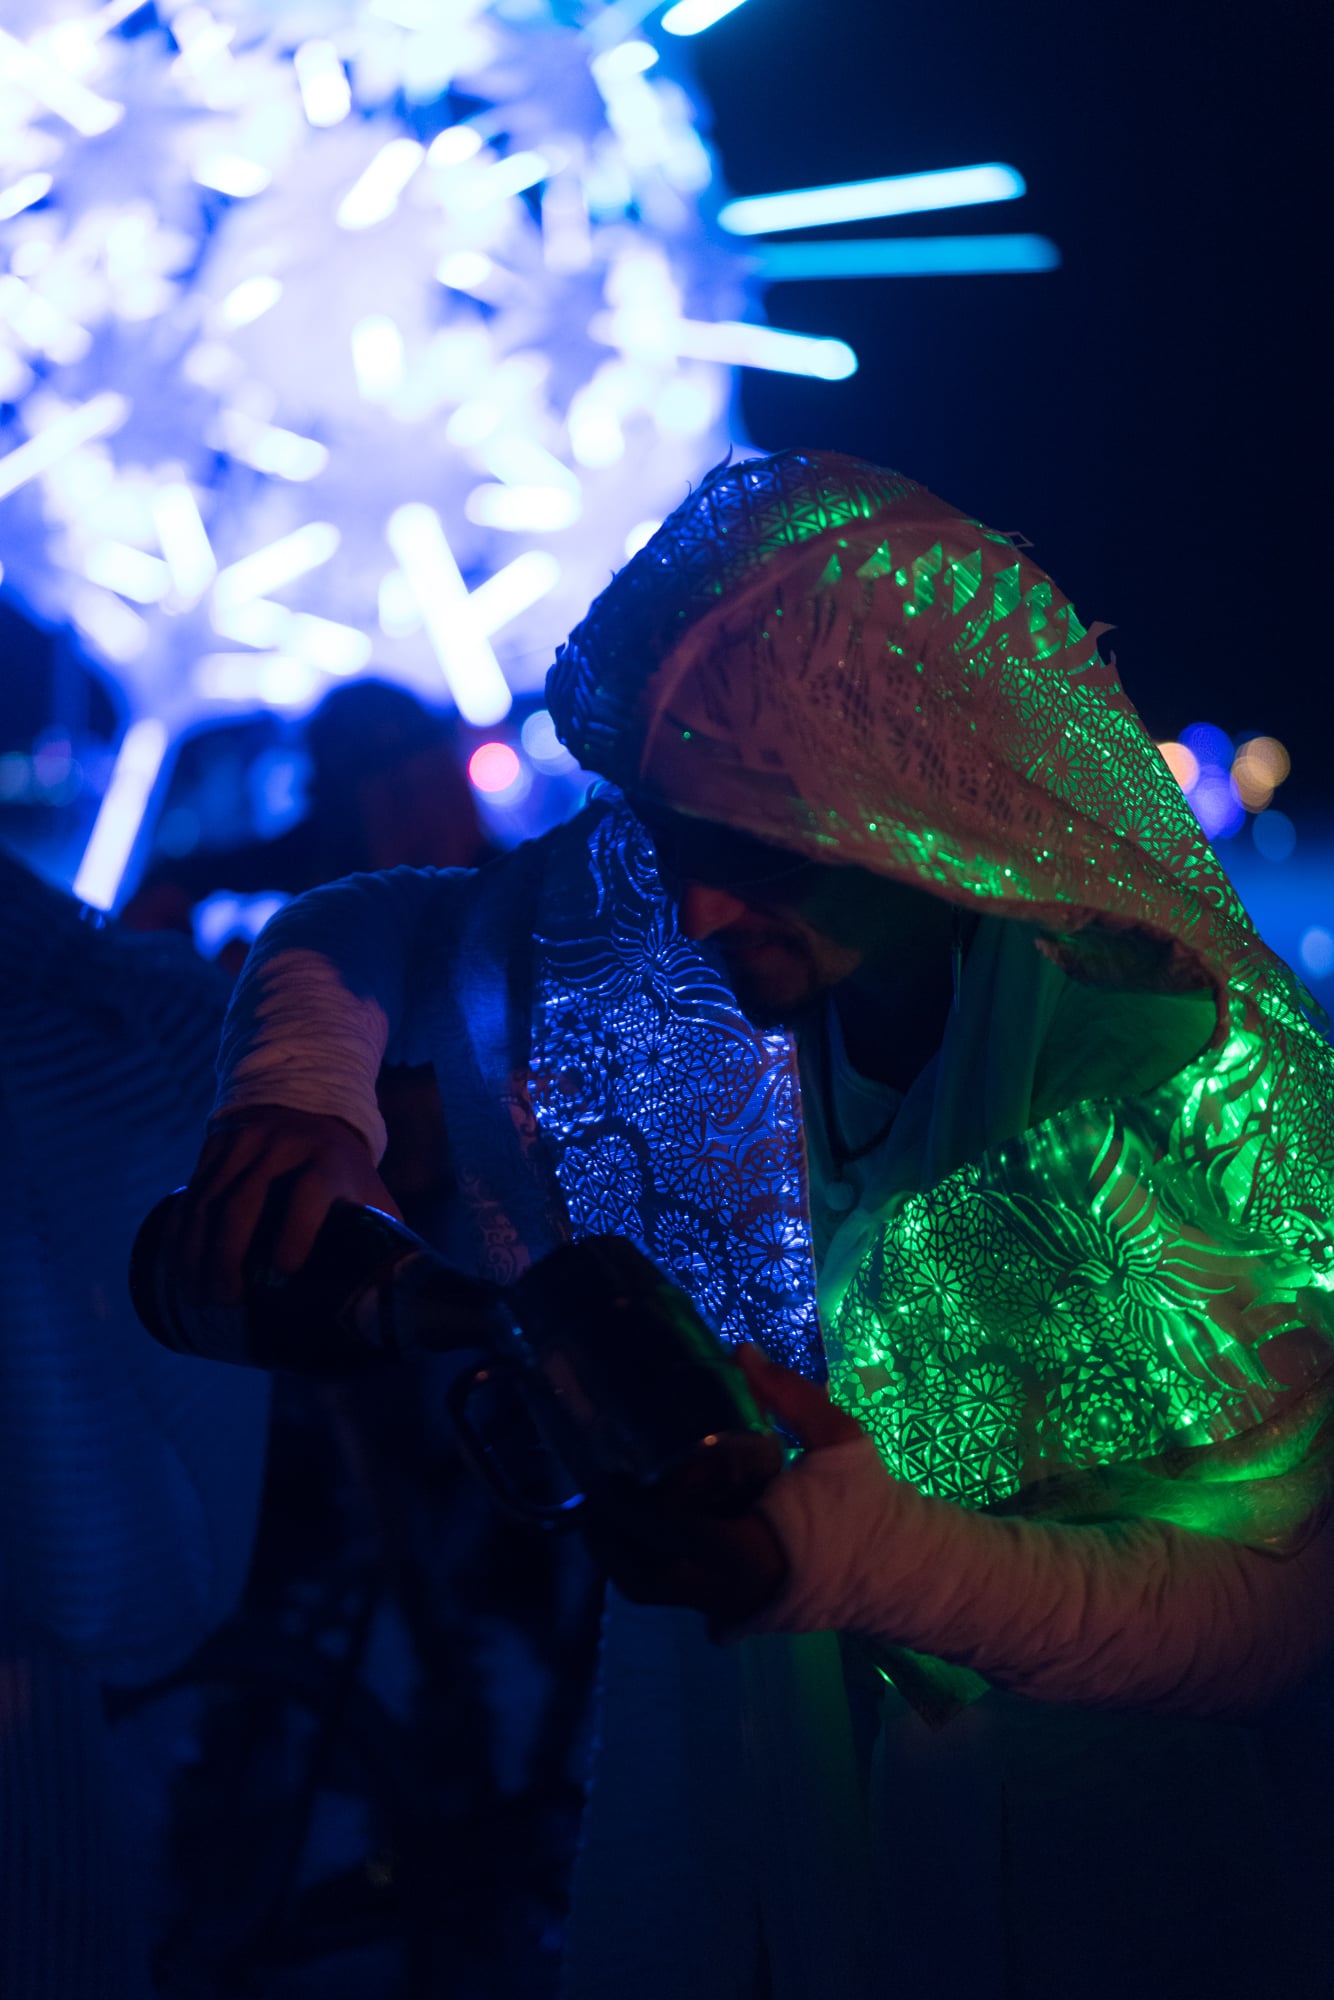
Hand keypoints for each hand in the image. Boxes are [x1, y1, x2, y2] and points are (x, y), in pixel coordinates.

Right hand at [170, 1106, 401, 1308]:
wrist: (309, 1105)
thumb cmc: (345, 1171)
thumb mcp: (369, 1193)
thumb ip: (381, 1237)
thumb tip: (389, 1300)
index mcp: (329, 1158)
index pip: (310, 1191)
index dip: (296, 1232)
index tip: (283, 1273)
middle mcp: (283, 1144)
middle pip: (245, 1200)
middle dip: (228, 1256)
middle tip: (225, 1300)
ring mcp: (245, 1141)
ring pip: (209, 1200)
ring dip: (196, 1252)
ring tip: (197, 1295)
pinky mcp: (217, 1142)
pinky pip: (191, 1192)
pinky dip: (182, 1233)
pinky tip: (180, 1267)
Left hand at [581, 1344, 864, 1631]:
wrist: (905, 1571)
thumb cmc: (871, 1504)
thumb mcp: (839, 1439)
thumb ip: (788, 1394)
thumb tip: (739, 1350)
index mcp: (752, 1546)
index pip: (669, 1531)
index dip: (625, 1507)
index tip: (601, 1475)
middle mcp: (732, 1588)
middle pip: (645, 1577)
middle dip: (608, 1541)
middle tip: (589, 1498)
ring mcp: (734, 1609)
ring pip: (658, 1594)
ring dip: (625, 1558)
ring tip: (605, 1516)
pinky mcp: (739, 1615)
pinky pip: (681, 1599)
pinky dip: (657, 1569)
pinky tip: (646, 1533)